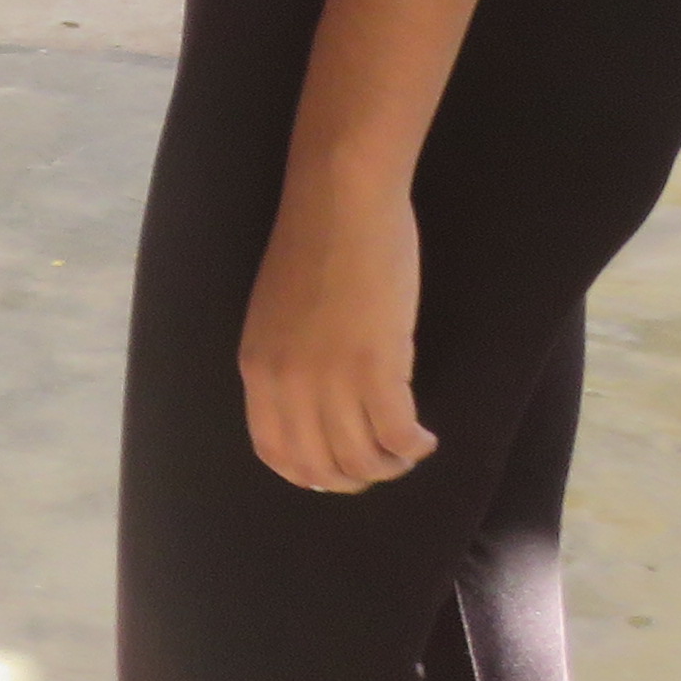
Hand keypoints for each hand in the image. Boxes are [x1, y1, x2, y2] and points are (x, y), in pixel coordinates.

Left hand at [238, 174, 439, 492]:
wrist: (338, 203)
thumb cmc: (316, 249)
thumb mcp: (277, 316)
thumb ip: (287, 363)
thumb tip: (313, 408)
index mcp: (256, 368)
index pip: (275, 451)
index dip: (311, 473)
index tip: (339, 471)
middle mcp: (286, 383)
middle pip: (322, 467)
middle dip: (357, 477)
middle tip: (384, 461)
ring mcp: (329, 378)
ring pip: (362, 459)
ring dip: (390, 465)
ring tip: (407, 447)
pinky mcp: (375, 367)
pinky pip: (396, 436)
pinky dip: (414, 445)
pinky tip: (424, 436)